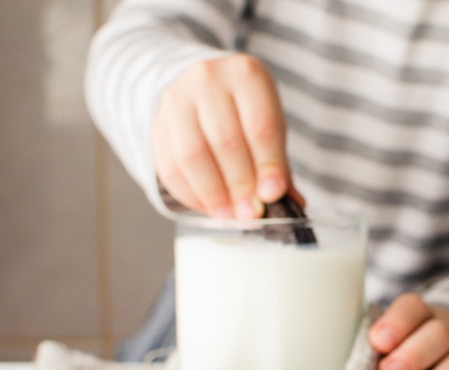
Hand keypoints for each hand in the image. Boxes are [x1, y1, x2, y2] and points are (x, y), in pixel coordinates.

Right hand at [153, 54, 293, 217]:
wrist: (203, 90)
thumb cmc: (245, 112)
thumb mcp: (270, 125)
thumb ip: (278, 163)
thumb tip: (290, 202)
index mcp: (247, 75)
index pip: (260, 126)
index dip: (268, 165)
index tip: (273, 195)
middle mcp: (208, 80)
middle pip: (225, 142)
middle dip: (240, 185)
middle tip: (251, 212)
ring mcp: (177, 100)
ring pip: (193, 156)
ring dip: (213, 194)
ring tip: (230, 215)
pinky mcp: (158, 125)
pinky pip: (170, 168)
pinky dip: (191, 196)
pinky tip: (209, 207)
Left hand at [368, 293, 448, 369]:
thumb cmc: (405, 352)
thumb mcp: (388, 342)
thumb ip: (370, 349)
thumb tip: (333, 361)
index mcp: (418, 316)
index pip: (412, 308)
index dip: (396, 323)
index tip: (378, 342)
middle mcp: (447, 331)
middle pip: (439, 335)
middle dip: (412, 357)